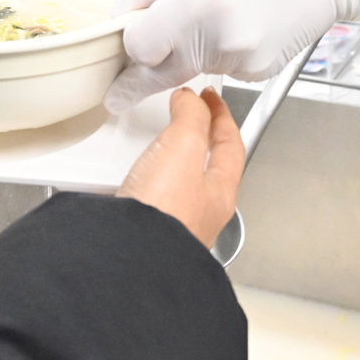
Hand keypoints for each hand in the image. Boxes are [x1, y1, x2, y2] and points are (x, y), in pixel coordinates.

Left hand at [105, 0, 359, 111]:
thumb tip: (119, 21)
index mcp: (201, 0)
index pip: (139, 48)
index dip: (128, 41)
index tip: (121, 44)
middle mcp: (224, 39)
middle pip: (161, 73)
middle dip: (141, 74)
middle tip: (117, 91)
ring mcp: (246, 59)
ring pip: (192, 68)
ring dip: (188, 50)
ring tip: (218, 3)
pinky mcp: (262, 70)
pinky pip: (222, 65)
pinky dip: (219, 49)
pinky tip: (240, 16)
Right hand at [117, 87, 243, 248]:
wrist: (129, 261)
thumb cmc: (164, 213)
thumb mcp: (184, 147)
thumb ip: (191, 119)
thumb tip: (191, 102)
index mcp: (220, 194)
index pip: (231, 145)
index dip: (221, 115)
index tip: (210, 98)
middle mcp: (201, 216)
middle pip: (207, 169)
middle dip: (198, 140)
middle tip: (186, 120)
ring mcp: (173, 229)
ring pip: (178, 187)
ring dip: (170, 163)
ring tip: (157, 148)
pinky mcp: (144, 236)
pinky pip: (149, 203)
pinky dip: (144, 185)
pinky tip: (131, 183)